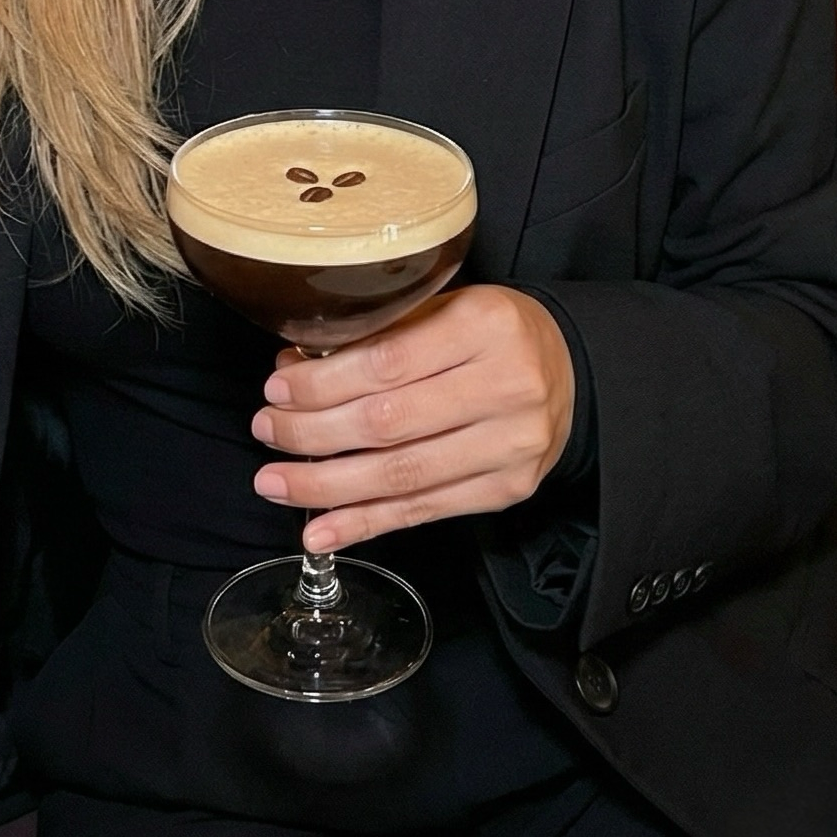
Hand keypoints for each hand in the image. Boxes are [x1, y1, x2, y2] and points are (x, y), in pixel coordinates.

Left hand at [249, 286, 575, 553]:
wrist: (569, 372)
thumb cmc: (491, 333)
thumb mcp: (449, 305)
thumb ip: (383, 333)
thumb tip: (296, 367)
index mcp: (486, 325)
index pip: (388, 361)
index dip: (323, 383)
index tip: (277, 388)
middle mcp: (506, 386)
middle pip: (388, 422)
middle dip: (312, 432)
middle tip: (266, 431)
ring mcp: (510, 446)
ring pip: (401, 475)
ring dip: (326, 486)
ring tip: (275, 482)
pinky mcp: (507, 491)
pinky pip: (424, 512)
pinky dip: (365, 524)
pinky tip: (320, 530)